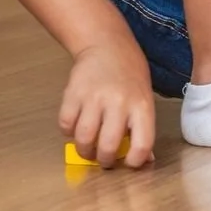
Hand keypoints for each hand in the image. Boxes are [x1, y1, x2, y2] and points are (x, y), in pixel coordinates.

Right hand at [60, 41, 155, 168]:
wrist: (107, 46)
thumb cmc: (130, 76)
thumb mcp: (144, 98)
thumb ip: (143, 127)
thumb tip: (145, 160)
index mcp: (142, 105)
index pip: (143, 142)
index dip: (136, 161)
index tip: (130, 164)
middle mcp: (119, 102)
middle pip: (108, 145)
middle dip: (106, 161)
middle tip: (105, 161)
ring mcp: (94, 98)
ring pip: (84, 139)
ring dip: (85, 152)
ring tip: (89, 150)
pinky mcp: (72, 94)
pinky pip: (66, 124)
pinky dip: (68, 133)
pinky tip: (76, 128)